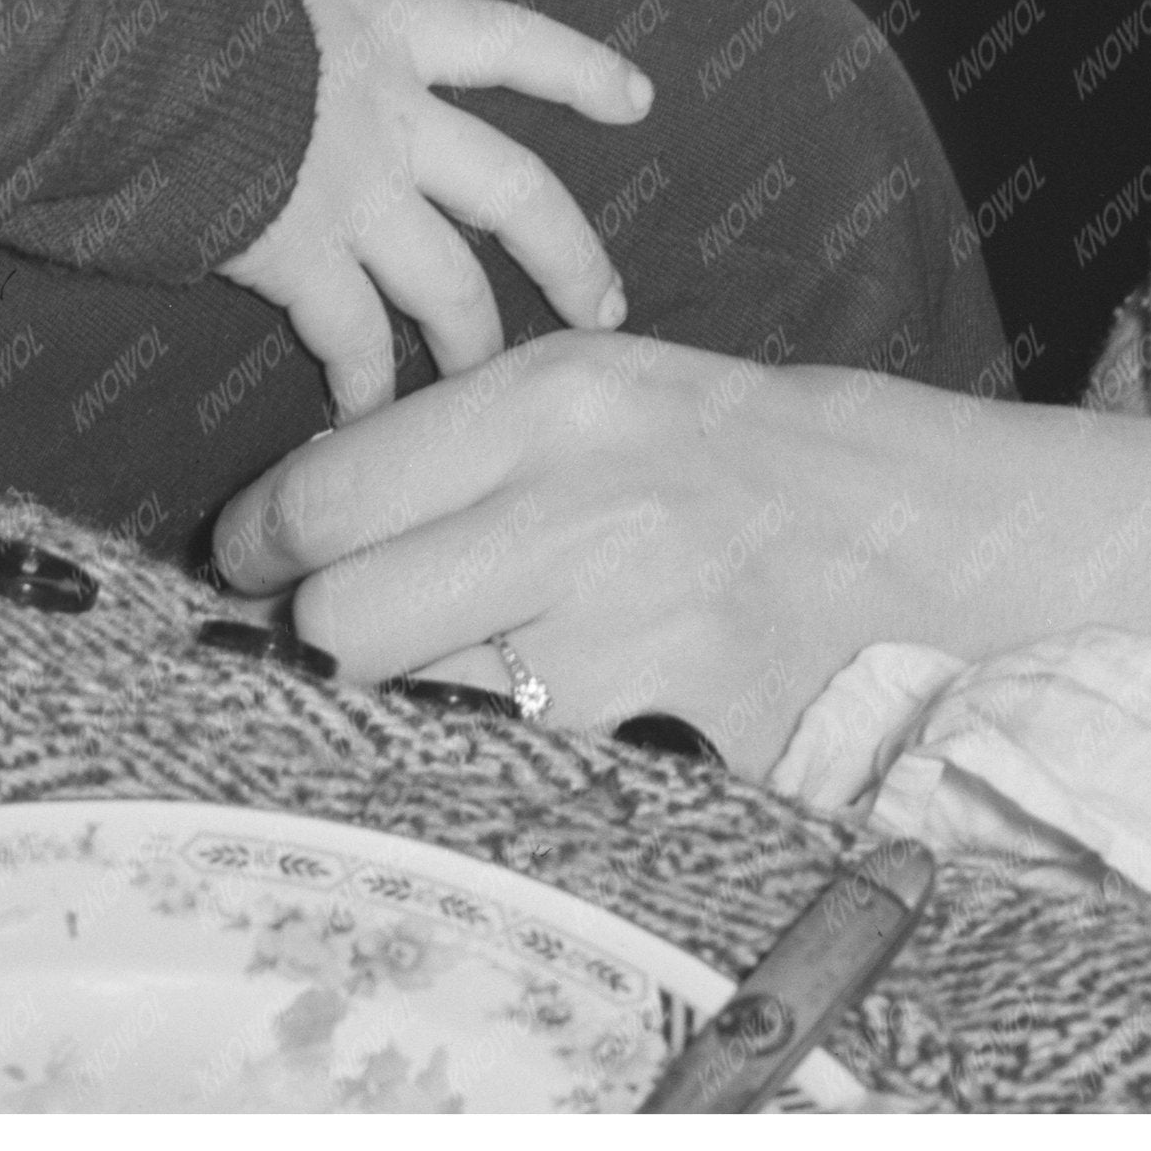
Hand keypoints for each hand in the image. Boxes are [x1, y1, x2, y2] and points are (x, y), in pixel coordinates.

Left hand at [217, 324, 953, 767]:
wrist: (908, 530)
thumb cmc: (722, 448)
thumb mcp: (591, 385)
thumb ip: (452, 438)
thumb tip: (301, 512)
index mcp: (545, 405)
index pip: (329, 493)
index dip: (257, 543)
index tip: (242, 562)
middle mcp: (572, 516)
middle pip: (345, 619)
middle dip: (330, 632)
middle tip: (348, 624)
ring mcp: (627, 637)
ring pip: (424, 705)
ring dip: (423, 696)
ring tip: (470, 658)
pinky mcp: (672, 734)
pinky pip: (528, 764)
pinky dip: (520, 750)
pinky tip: (553, 706)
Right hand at [219, 0, 651, 421]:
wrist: (115, 41)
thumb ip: (296, 36)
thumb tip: (285, 62)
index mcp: (379, 29)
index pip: (505, 38)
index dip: (575, 68)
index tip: (640, 99)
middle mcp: (387, 109)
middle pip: (514, 189)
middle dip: (569, 252)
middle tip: (607, 308)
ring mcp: (351, 186)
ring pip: (452, 284)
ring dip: (473, 344)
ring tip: (486, 391)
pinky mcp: (299, 253)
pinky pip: (356, 339)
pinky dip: (366, 389)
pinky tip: (366, 424)